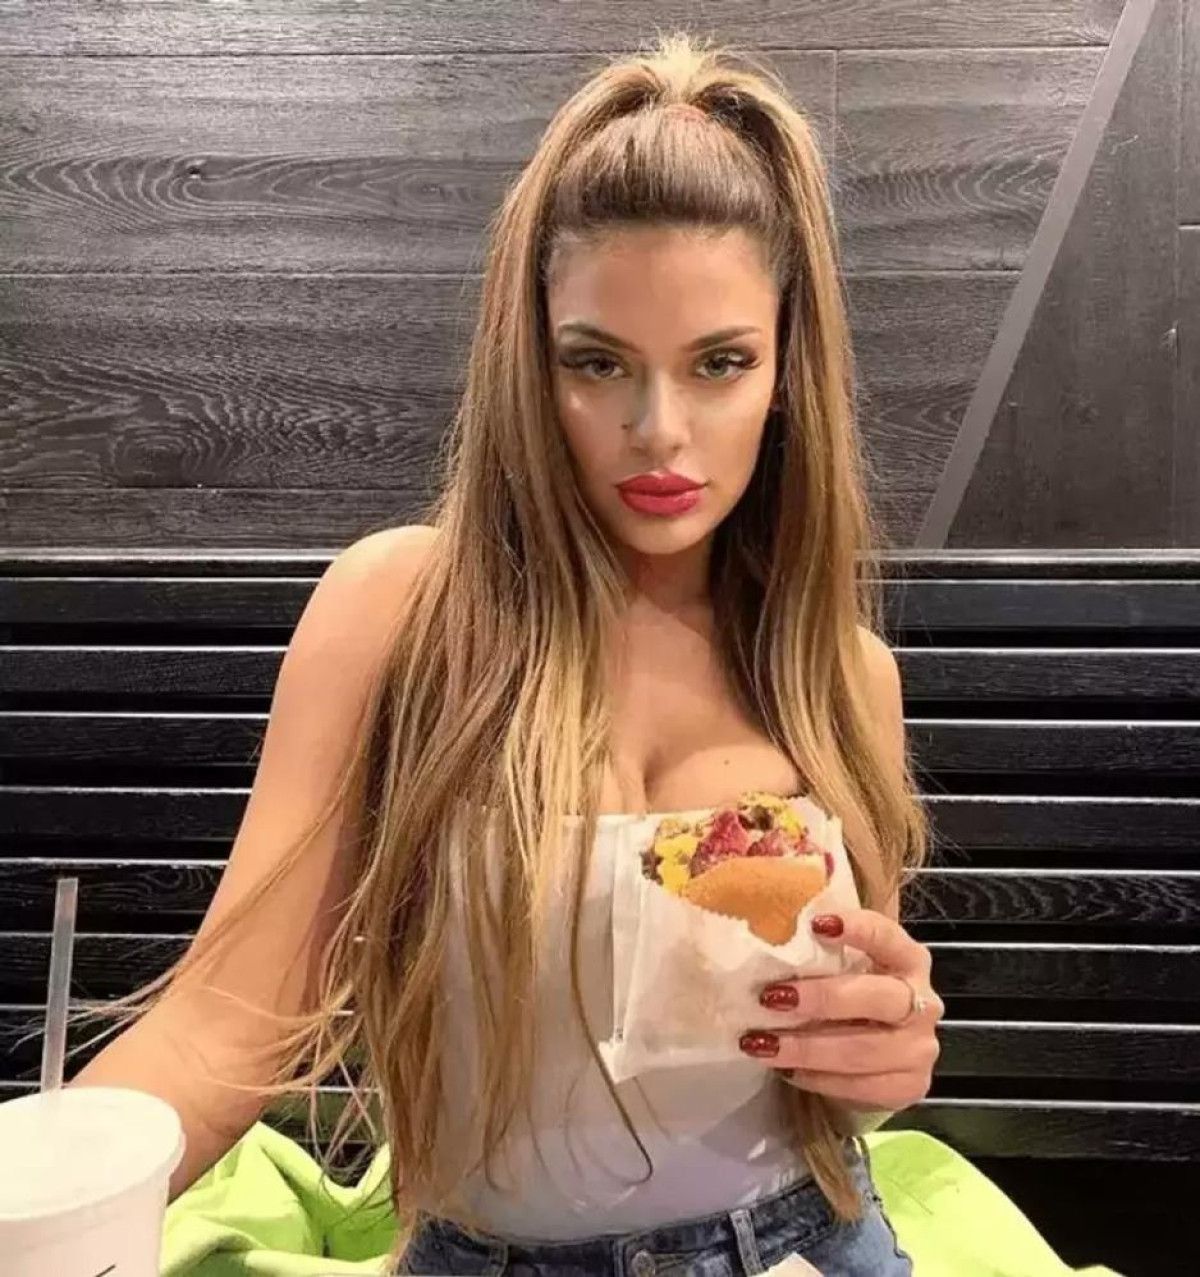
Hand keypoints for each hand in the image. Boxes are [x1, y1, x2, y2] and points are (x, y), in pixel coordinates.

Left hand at [738, 908, 943, 1111]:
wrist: (869, 1059)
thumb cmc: (847, 999)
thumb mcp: (840, 970)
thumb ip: (820, 953)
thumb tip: (766, 933)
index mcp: (907, 959)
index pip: (887, 936)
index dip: (857, 928)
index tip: (815, 925)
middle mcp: (923, 1002)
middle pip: (878, 997)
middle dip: (822, 998)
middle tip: (772, 998)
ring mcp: (919, 1048)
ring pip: (863, 1049)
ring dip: (807, 1047)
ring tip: (762, 1043)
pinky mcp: (910, 1086)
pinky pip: (861, 1086)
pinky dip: (819, 1079)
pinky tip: (787, 1070)